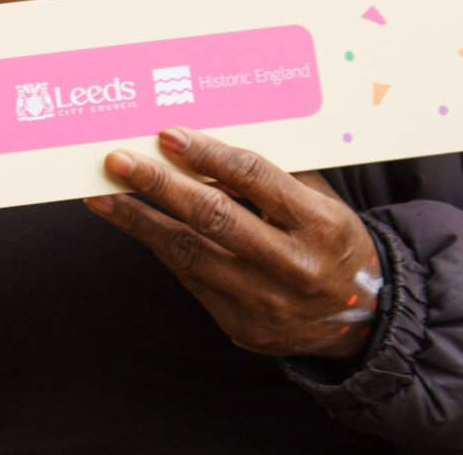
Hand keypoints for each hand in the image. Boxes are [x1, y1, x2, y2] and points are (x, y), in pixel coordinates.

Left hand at [86, 127, 380, 360]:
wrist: (360, 320)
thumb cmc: (328, 241)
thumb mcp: (319, 200)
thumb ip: (271, 171)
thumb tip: (204, 138)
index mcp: (321, 224)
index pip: (255, 178)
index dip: (207, 154)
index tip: (166, 135)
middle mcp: (295, 266)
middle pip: (214, 217)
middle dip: (159, 185)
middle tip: (117, 162)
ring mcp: (268, 302)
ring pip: (190, 253)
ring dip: (139, 221)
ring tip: (102, 196)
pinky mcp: (244, 327)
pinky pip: (191, 279)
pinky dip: (160, 247)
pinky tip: (134, 224)